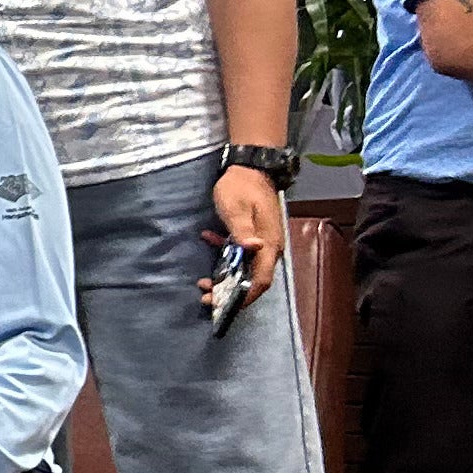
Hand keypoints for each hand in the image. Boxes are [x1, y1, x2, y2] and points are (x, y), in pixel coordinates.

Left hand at [211, 161, 284, 305]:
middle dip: (230, 292)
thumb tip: (254, 248)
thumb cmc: (241, 187)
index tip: (221, 305)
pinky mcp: (253, 235)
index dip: (243, 296)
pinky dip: (224, 255)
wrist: (250, 167)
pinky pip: (240, 254)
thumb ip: (242, 231)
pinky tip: (208, 241)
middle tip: (206, 297)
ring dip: (225, 277)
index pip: (260, 280)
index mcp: (268, 244)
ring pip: (245, 268)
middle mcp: (269, 247)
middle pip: (253, 279)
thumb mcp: (236, 208)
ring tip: (202, 282)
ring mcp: (262, 242)